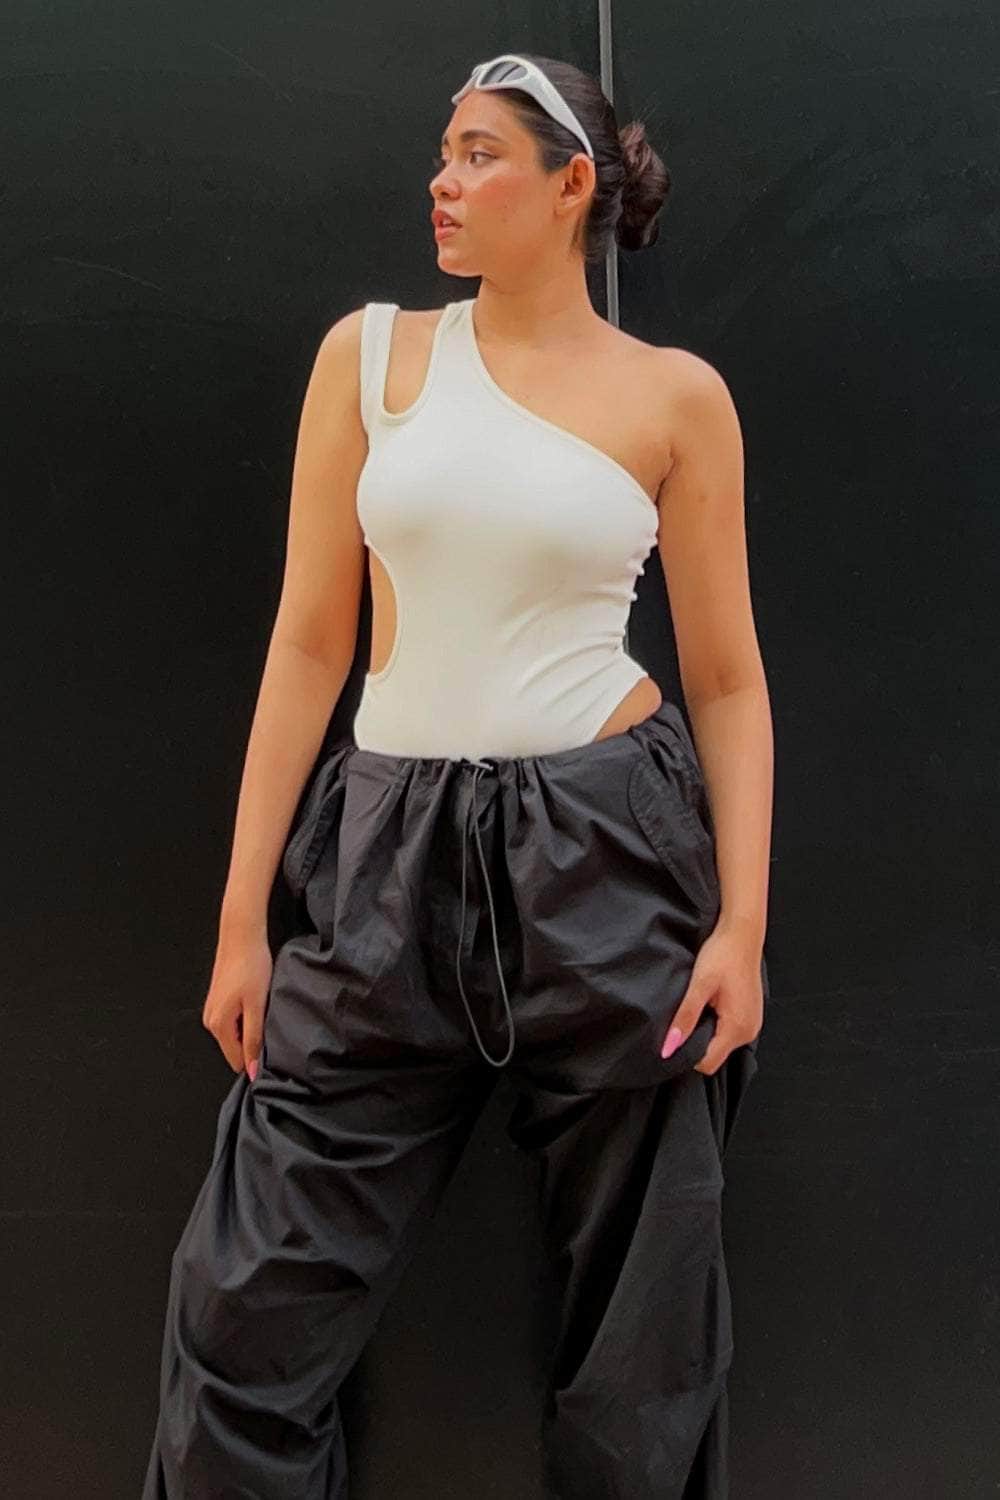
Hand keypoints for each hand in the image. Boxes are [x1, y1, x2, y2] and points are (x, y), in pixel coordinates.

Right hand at [201, 928, 273, 1078]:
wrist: (241, 937)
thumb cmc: (251, 967)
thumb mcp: (257, 1006)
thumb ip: (253, 1040)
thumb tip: (251, 1070)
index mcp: (218, 1026)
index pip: (236, 1060)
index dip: (255, 1059)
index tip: (271, 1047)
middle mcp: (210, 1021)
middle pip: (235, 1048)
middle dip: (252, 1043)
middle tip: (269, 1022)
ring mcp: (212, 1010)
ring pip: (235, 1034)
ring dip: (250, 1028)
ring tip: (263, 1009)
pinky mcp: (218, 1000)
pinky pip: (233, 1021)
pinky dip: (246, 1018)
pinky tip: (256, 1003)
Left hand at [661, 921, 763, 1074]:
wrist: (742, 933)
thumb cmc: (723, 954)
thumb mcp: (699, 985)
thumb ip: (685, 1018)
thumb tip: (669, 1048)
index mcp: (737, 1028)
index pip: (707, 1063)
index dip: (686, 1054)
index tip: (674, 1036)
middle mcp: (749, 1032)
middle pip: (714, 1055)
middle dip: (695, 1042)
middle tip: (684, 1016)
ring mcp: (751, 1024)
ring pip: (720, 1044)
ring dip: (705, 1032)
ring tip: (698, 1006)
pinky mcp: (749, 1016)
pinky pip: (728, 1032)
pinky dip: (715, 1024)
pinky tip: (709, 1004)